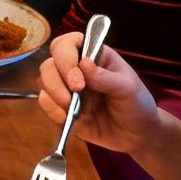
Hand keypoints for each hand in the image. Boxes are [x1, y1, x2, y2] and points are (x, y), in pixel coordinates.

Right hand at [35, 34, 158, 154]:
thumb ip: (106, 77)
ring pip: (43, 81)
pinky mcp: (62, 108)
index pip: (68, 44)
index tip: (78, 80)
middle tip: (72, 97)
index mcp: (93, 56)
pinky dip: (50, 110)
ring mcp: (67, 89)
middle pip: (50, 63)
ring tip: (70, 111)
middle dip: (56, 81)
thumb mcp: (128, 88)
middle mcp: (76, 69)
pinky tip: (65, 119)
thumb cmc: (136, 104)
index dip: (66, 57)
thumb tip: (83, 63)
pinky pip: (45, 103)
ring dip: (53, 95)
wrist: (137, 135)